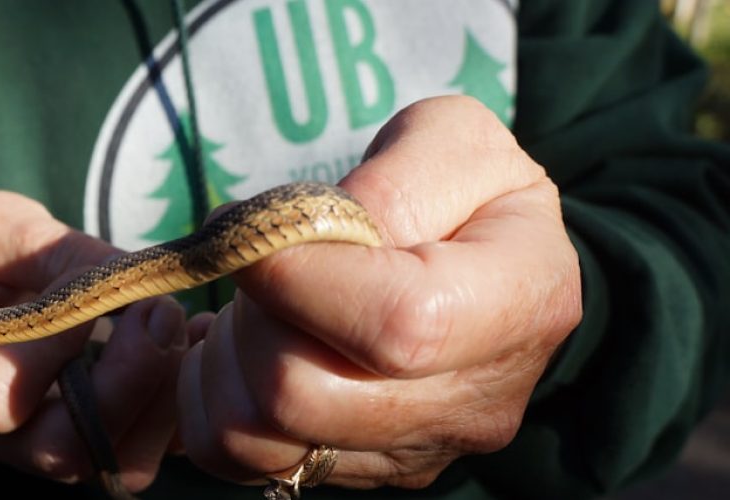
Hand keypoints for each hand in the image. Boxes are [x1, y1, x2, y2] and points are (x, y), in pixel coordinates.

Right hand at [0, 191, 189, 490]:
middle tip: (162, 310)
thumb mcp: (2, 227)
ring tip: (183, 325)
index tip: (89, 300)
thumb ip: (53, 250)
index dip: (49, 352)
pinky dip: (184, 401)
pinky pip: (155, 449)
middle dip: (127, 380)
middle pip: (63, 448)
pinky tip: (196, 342)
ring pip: (118, 460)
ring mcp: (51, 450)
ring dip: (164, 394)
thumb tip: (123, 279)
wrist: (16, 289)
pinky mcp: (105, 448)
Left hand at [176, 96, 581, 488]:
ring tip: (255, 306)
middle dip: (252, 315)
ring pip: (256, 434)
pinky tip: (242, 349)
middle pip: (304, 392)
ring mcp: (414, 450)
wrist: (483, 258)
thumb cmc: (466, 191)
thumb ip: (389, 181)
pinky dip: (214, 396)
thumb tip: (305, 242)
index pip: (395, 323)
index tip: (252, 233)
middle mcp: (474, 402)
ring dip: (225, 358)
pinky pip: (237, 456)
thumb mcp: (450, 144)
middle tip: (259, 264)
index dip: (296, 278)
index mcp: (520, 300)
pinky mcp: (358, 471)